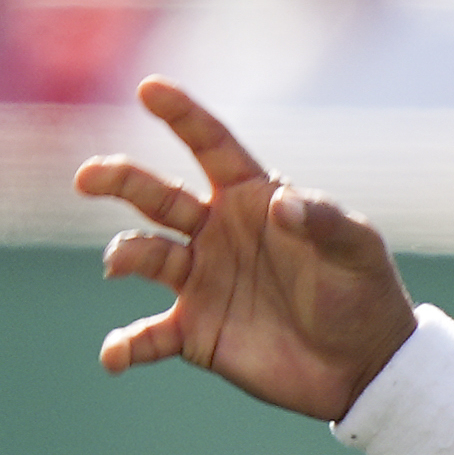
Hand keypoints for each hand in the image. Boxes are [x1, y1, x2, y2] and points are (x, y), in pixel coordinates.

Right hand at [77, 79, 417, 423]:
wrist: (364, 365)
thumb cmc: (363, 293)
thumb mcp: (358, 249)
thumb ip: (323, 221)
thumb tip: (279, 204)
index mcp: (251, 198)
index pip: (210, 146)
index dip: (182, 116)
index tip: (150, 89)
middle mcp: (216, 233)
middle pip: (157, 196)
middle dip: (120, 179)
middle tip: (89, 177)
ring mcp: (201, 282)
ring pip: (146, 256)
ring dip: (127, 254)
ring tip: (121, 263)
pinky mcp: (196, 333)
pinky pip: (149, 336)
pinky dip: (126, 345)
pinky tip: (114, 355)